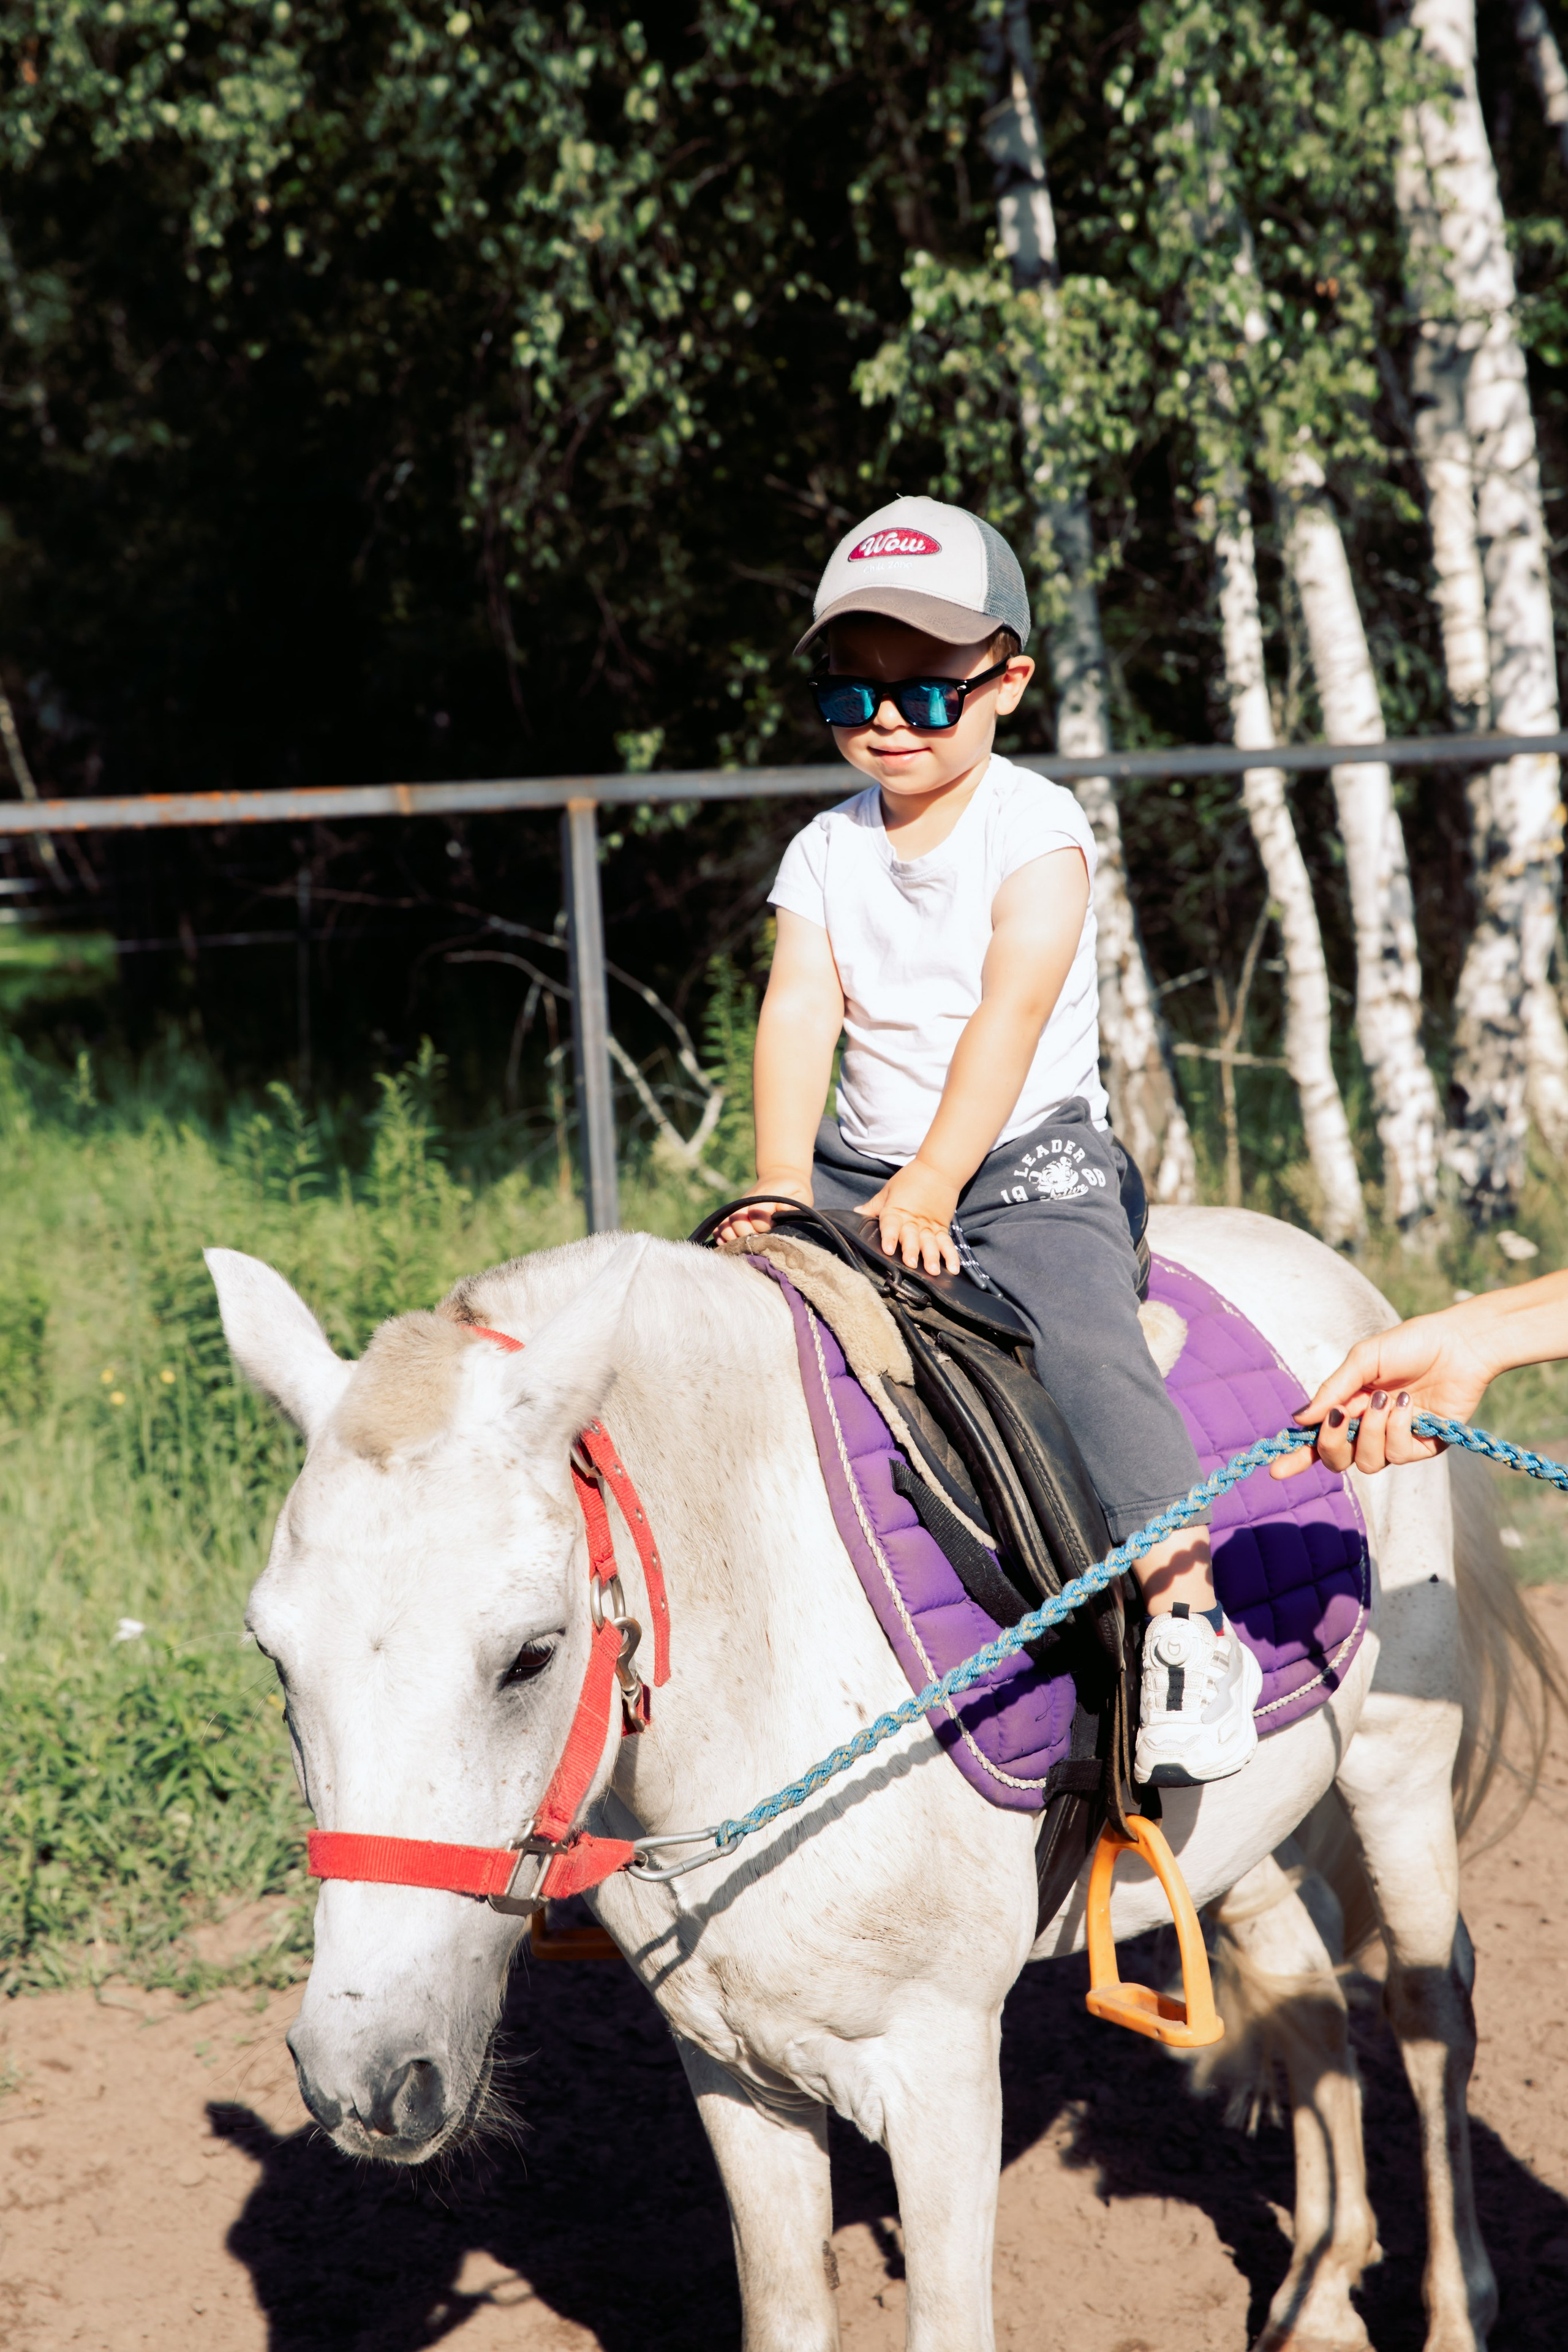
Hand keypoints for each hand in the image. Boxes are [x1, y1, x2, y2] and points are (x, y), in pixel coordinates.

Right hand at [712, 1175, 811, 1248]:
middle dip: (746, 1235)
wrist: (780, 1178)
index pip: (757, 1215)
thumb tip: (781, 1213)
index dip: (764, 1226)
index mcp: (766, 1198)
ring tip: (742, 1246)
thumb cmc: (794, 1192)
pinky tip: (727, 1245)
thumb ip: (792, 1206)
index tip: (773, 1229)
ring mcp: (739, 1209)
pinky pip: (720, 1227)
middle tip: (759, 1242)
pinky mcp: (733, 1215)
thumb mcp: (800, 1196)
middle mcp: (748, 1203)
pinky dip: (720, 1237)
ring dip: (731, 1238)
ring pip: (726, 1225)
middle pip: (737, 1222)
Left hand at [856, 1158, 960, 1274]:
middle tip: (911, 1264)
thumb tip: (856, 1212)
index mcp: (896, 1211)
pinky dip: (951, 1255)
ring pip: (930, 1243)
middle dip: (911, 1251)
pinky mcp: (942, 1228)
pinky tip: (953, 1268)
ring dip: (932, 1257)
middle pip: (912, 1237)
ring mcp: (929, 1225)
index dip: (889, 1237)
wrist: (938, 1168)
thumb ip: (874, 1205)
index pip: (891, 1225)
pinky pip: (946, 1243)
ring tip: (933, 1271)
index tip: (888, 1249)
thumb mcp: (889, 1190)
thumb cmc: (910, 1178)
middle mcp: (913, 1221)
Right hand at [1270, 1306, 1499, 1481]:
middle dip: (1331, 1443)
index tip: (1276, 1469)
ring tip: (1385, 1399)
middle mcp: (1370, 1428)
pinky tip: (1407, 1406)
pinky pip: (1397, 1455)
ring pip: (1367, 1462)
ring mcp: (1396, 1439)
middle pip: (1338, 1459)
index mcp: (1350, 1406)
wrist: (1457, 1345)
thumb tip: (1299, 1419)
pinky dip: (1396, 1429)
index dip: (1298, 1456)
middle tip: (1338, 1418)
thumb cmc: (1409, 1345)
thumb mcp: (1363, 1360)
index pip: (1318, 1439)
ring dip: (1371, 1431)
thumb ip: (1331, 1390)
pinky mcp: (1423, 1446)